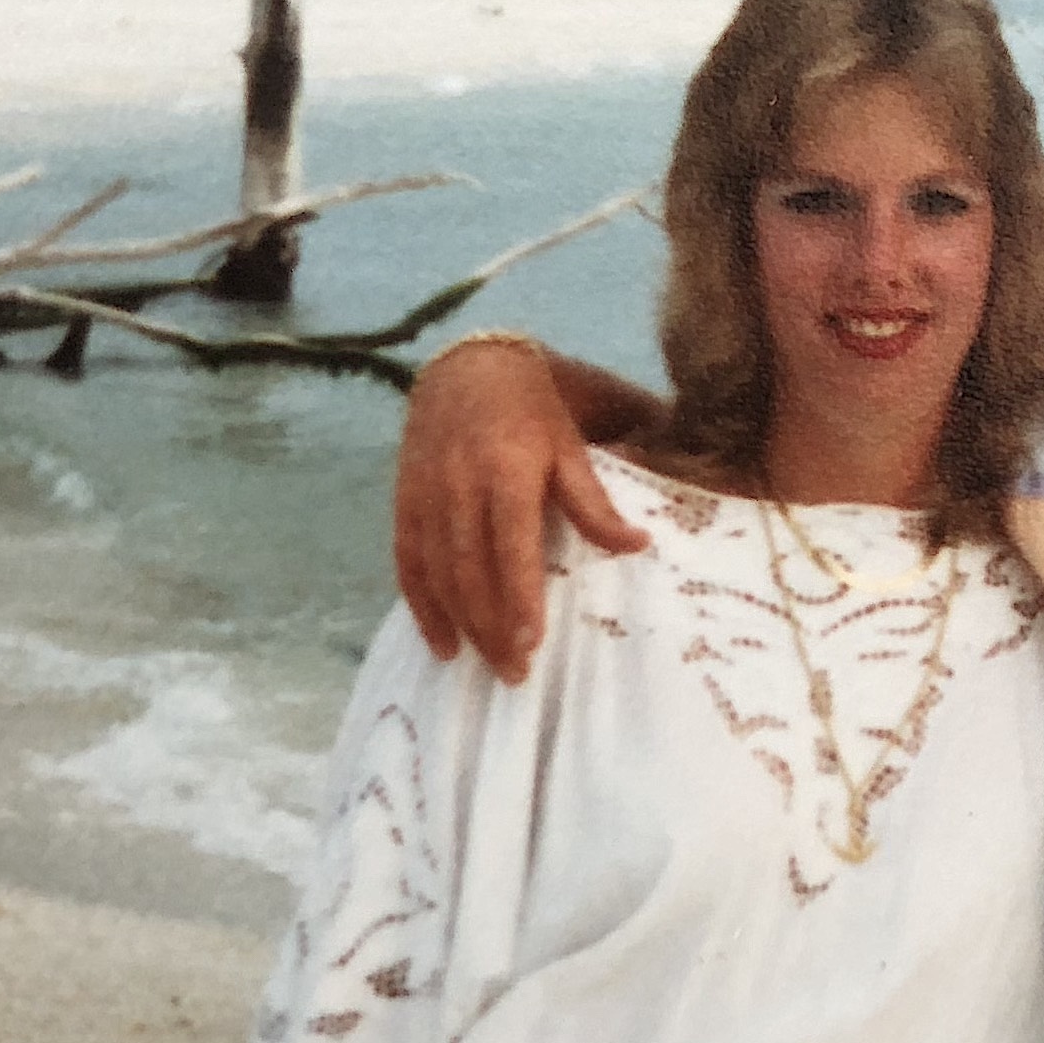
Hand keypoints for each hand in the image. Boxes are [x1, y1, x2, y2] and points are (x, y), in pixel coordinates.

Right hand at [392, 342, 642, 680]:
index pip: (511, 544)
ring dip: (461, 624)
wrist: (468, 369)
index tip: (532, 641)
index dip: (518, 596)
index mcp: (507, 469)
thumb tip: (638, 546)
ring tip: (489, 665)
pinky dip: (421, 606)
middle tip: (517, 674)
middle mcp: (460, 484)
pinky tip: (442, 642)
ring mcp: (427, 494)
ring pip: (438, 573)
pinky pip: (408, 562)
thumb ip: (595, 502)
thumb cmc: (535, 412)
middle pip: (470, 570)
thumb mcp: (571, 448)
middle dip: (491, 626)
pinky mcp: (405, 501)